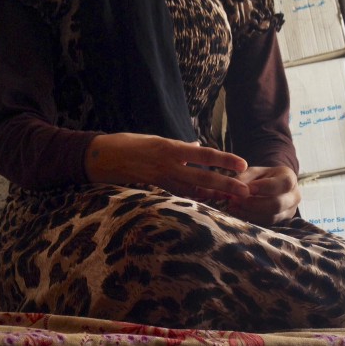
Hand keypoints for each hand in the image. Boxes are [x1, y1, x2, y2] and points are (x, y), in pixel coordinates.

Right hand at [84, 133, 250, 199]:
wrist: (99, 157)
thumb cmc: (127, 144)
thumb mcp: (155, 140)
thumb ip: (178, 147)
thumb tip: (196, 149)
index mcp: (170, 147)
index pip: (204, 154)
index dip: (225, 160)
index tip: (242, 165)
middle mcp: (167, 164)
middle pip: (203, 177)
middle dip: (225, 185)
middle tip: (245, 191)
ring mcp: (159, 180)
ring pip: (191, 190)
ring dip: (211, 196)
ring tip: (229, 201)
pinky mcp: (152, 190)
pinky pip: (176, 196)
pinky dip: (191, 200)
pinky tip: (203, 205)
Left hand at [228, 166, 300, 225]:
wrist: (271, 186)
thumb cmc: (262, 177)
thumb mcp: (254, 172)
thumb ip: (245, 177)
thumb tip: (235, 189)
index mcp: (290, 178)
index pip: (283, 183)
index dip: (264, 187)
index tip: (246, 188)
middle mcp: (294, 196)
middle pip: (277, 204)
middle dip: (253, 204)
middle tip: (234, 200)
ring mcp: (290, 211)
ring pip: (272, 216)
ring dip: (250, 213)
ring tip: (233, 206)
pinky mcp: (281, 221)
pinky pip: (267, 223)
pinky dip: (251, 218)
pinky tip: (238, 212)